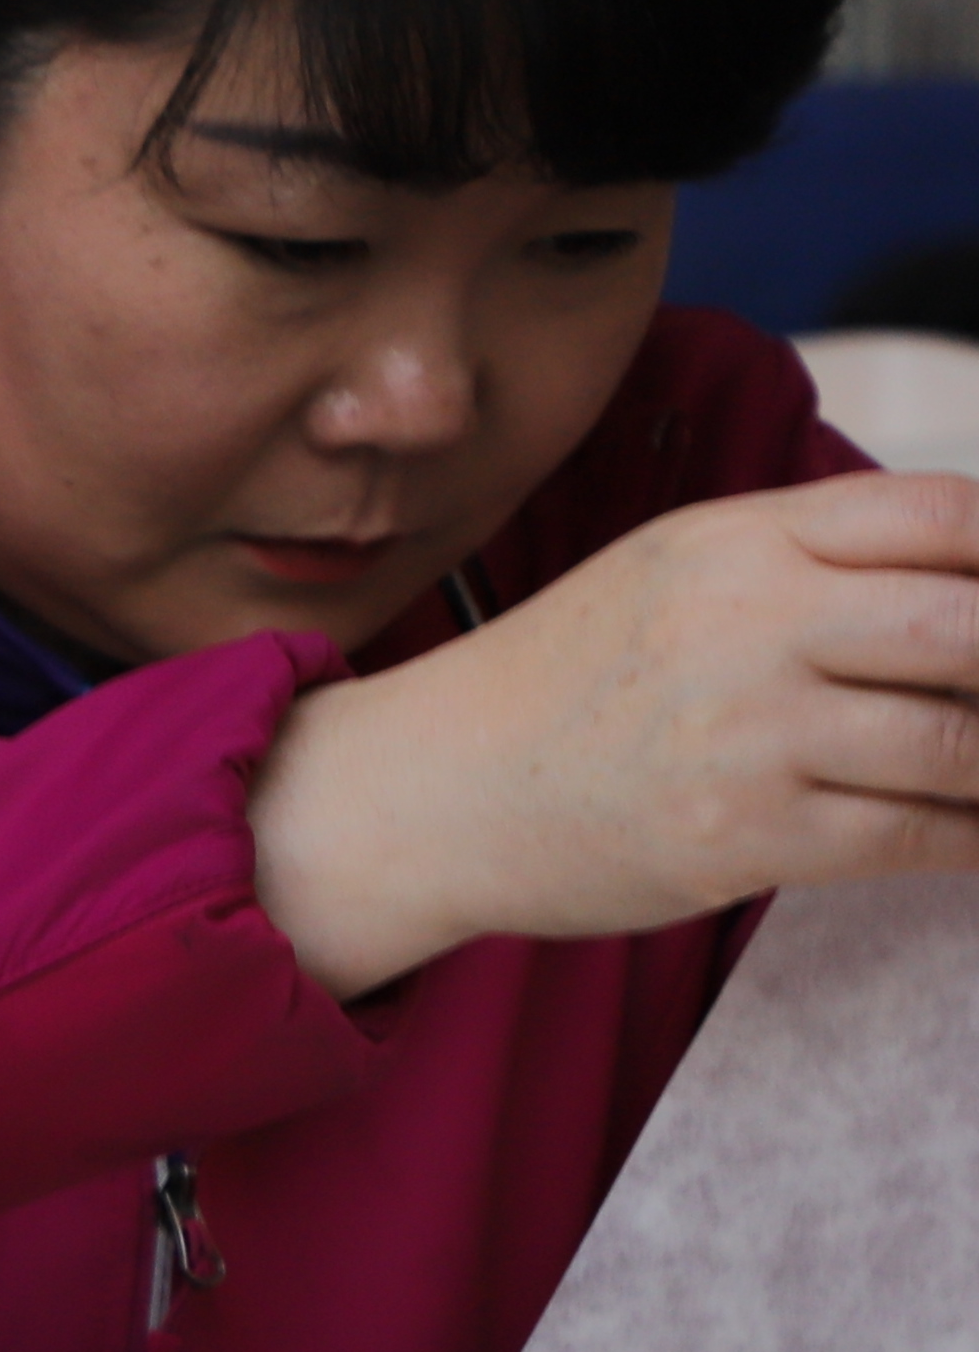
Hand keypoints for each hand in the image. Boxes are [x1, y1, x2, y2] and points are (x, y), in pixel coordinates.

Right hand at [244, 469, 978, 995]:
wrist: (426, 791)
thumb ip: (809, 559)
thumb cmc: (561, 684)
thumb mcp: (672, 572)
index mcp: (738, 542)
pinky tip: (977, 832)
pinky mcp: (743, 835)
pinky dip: (974, 837)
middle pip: (970, 622)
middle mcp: (749, 623)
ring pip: (958, 741)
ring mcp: (747, 733)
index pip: (940, 514)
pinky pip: (913, 834)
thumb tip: (970, 589)